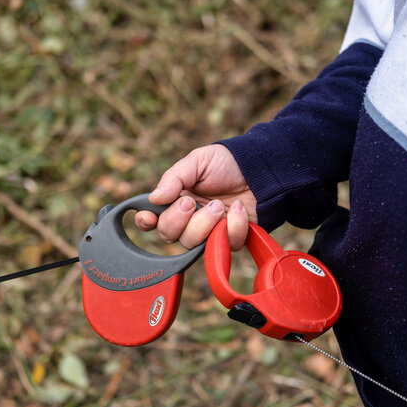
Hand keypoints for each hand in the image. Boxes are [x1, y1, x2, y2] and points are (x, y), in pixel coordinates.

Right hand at [135, 144, 256, 250]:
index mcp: (175, 200)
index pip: (151, 220)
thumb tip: (154, 198)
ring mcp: (208, 231)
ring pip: (192, 243)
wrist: (259, 169)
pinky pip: (223, 244)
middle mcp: (188, 219)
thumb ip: (174, 178)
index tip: (150, 216)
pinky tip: (238, 209)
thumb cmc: (226, 163)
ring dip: (204, 223)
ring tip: (219, 204)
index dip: (146, 222)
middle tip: (193, 202)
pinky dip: (233, 225)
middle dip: (178, 219)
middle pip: (168, 235)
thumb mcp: (197, 161)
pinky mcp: (229, 239)